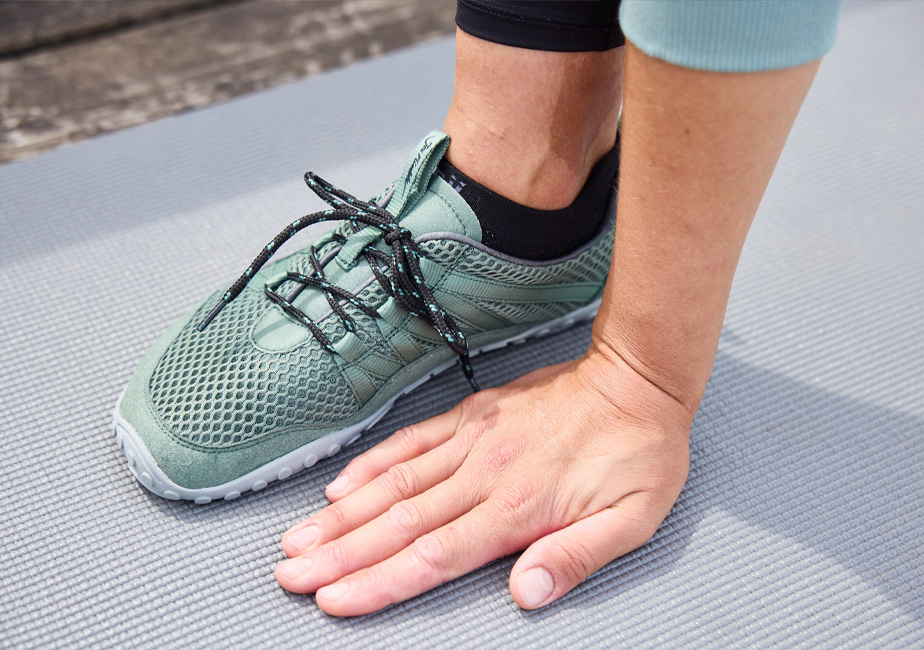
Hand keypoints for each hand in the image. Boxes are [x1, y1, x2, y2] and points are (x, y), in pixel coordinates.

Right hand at [274, 347, 690, 615]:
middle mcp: (484, 475)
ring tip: (298, 539)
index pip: (433, 555)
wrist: (635, 380)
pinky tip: (342, 485)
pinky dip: (373, 463)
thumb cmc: (637, 454)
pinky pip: (413, 441)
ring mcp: (473, 440)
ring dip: (342, 515)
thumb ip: (575, 557)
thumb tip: (526, 593)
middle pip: (398, 522)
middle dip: (339, 554)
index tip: (333, 599)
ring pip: (394, 483)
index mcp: (518, 508)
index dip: (378, 581)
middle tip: (291, 574)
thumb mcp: (632, 520)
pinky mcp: (472, 415)